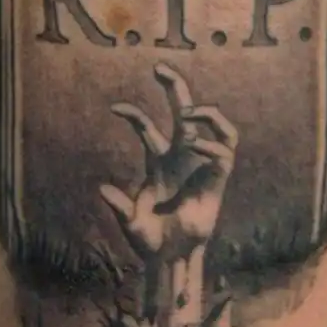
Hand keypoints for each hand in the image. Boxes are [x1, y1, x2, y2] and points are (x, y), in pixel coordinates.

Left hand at [100, 62, 237, 262]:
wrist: (172, 259)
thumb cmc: (150, 239)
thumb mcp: (131, 223)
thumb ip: (120, 207)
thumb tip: (103, 189)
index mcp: (157, 161)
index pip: (146, 126)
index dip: (132, 114)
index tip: (114, 107)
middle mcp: (180, 156)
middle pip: (182, 111)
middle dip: (174, 87)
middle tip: (159, 67)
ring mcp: (201, 164)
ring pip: (213, 125)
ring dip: (205, 112)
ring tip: (189, 113)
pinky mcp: (218, 178)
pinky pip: (224, 151)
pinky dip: (211, 143)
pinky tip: (195, 145)